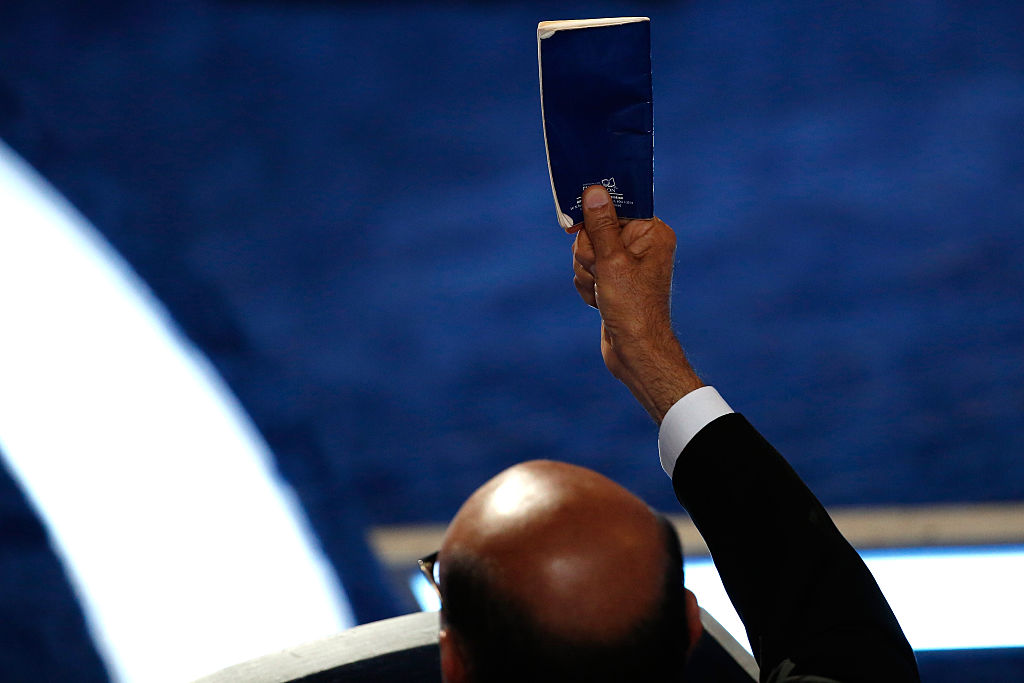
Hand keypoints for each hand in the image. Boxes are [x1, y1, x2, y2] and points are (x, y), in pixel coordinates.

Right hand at [571, 185, 702, 421]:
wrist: (635, 352)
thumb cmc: (632, 308)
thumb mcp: (612, 262)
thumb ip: (601, 225)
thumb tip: (594, 190)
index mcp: (652, 232)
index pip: (615, 207)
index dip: (594, 218)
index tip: (575, 227)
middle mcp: (642, 244)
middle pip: (595, 229)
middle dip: (589, 254)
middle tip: (601, 273)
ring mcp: (627, 263)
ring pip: (587, 251)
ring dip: (586, 272)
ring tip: (601, 292)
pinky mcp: (614, 280)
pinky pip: (588, 270)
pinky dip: (587, 285)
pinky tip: (599, 301)